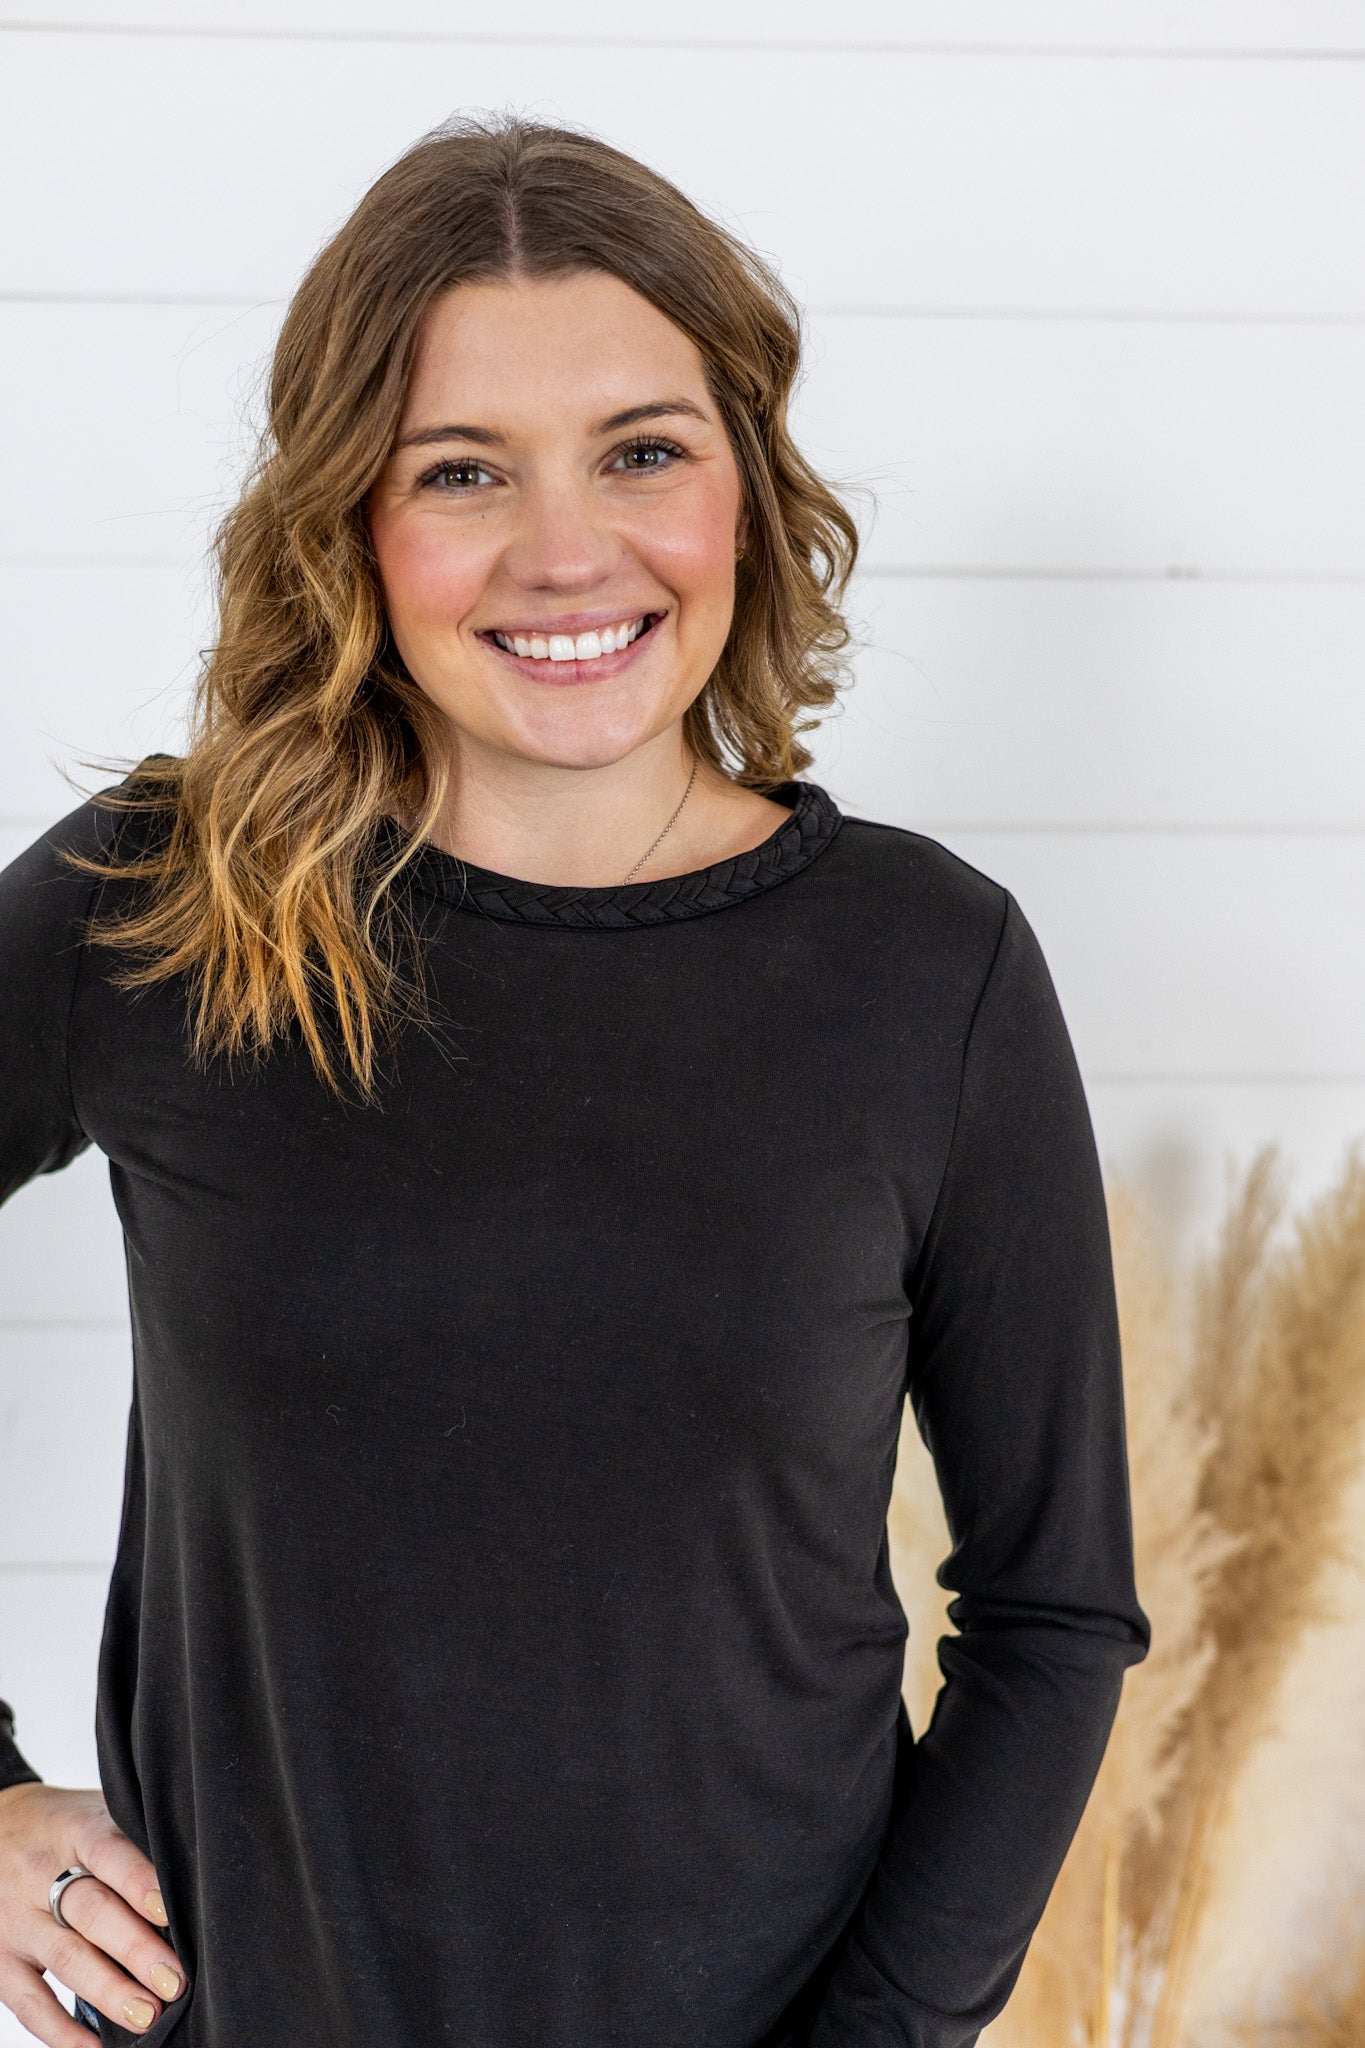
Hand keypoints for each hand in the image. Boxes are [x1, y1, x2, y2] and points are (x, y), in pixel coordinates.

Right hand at [0, 1782, 186, 2041]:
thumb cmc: (62, 1825)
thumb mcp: (93, 1812)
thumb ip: (133, 1839)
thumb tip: (193, 1878)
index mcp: (74, 1830)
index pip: (109, 1854)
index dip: (140, 1882)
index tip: (169, 1913)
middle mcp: (41, 1875)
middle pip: (91, 1912)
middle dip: (134, 1949)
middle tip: (173, 1980)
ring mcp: (17, 1921)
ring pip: (64, 1957)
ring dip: (107, 1991)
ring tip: (147, 2016)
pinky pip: (28, 2001)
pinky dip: (60, 2030)